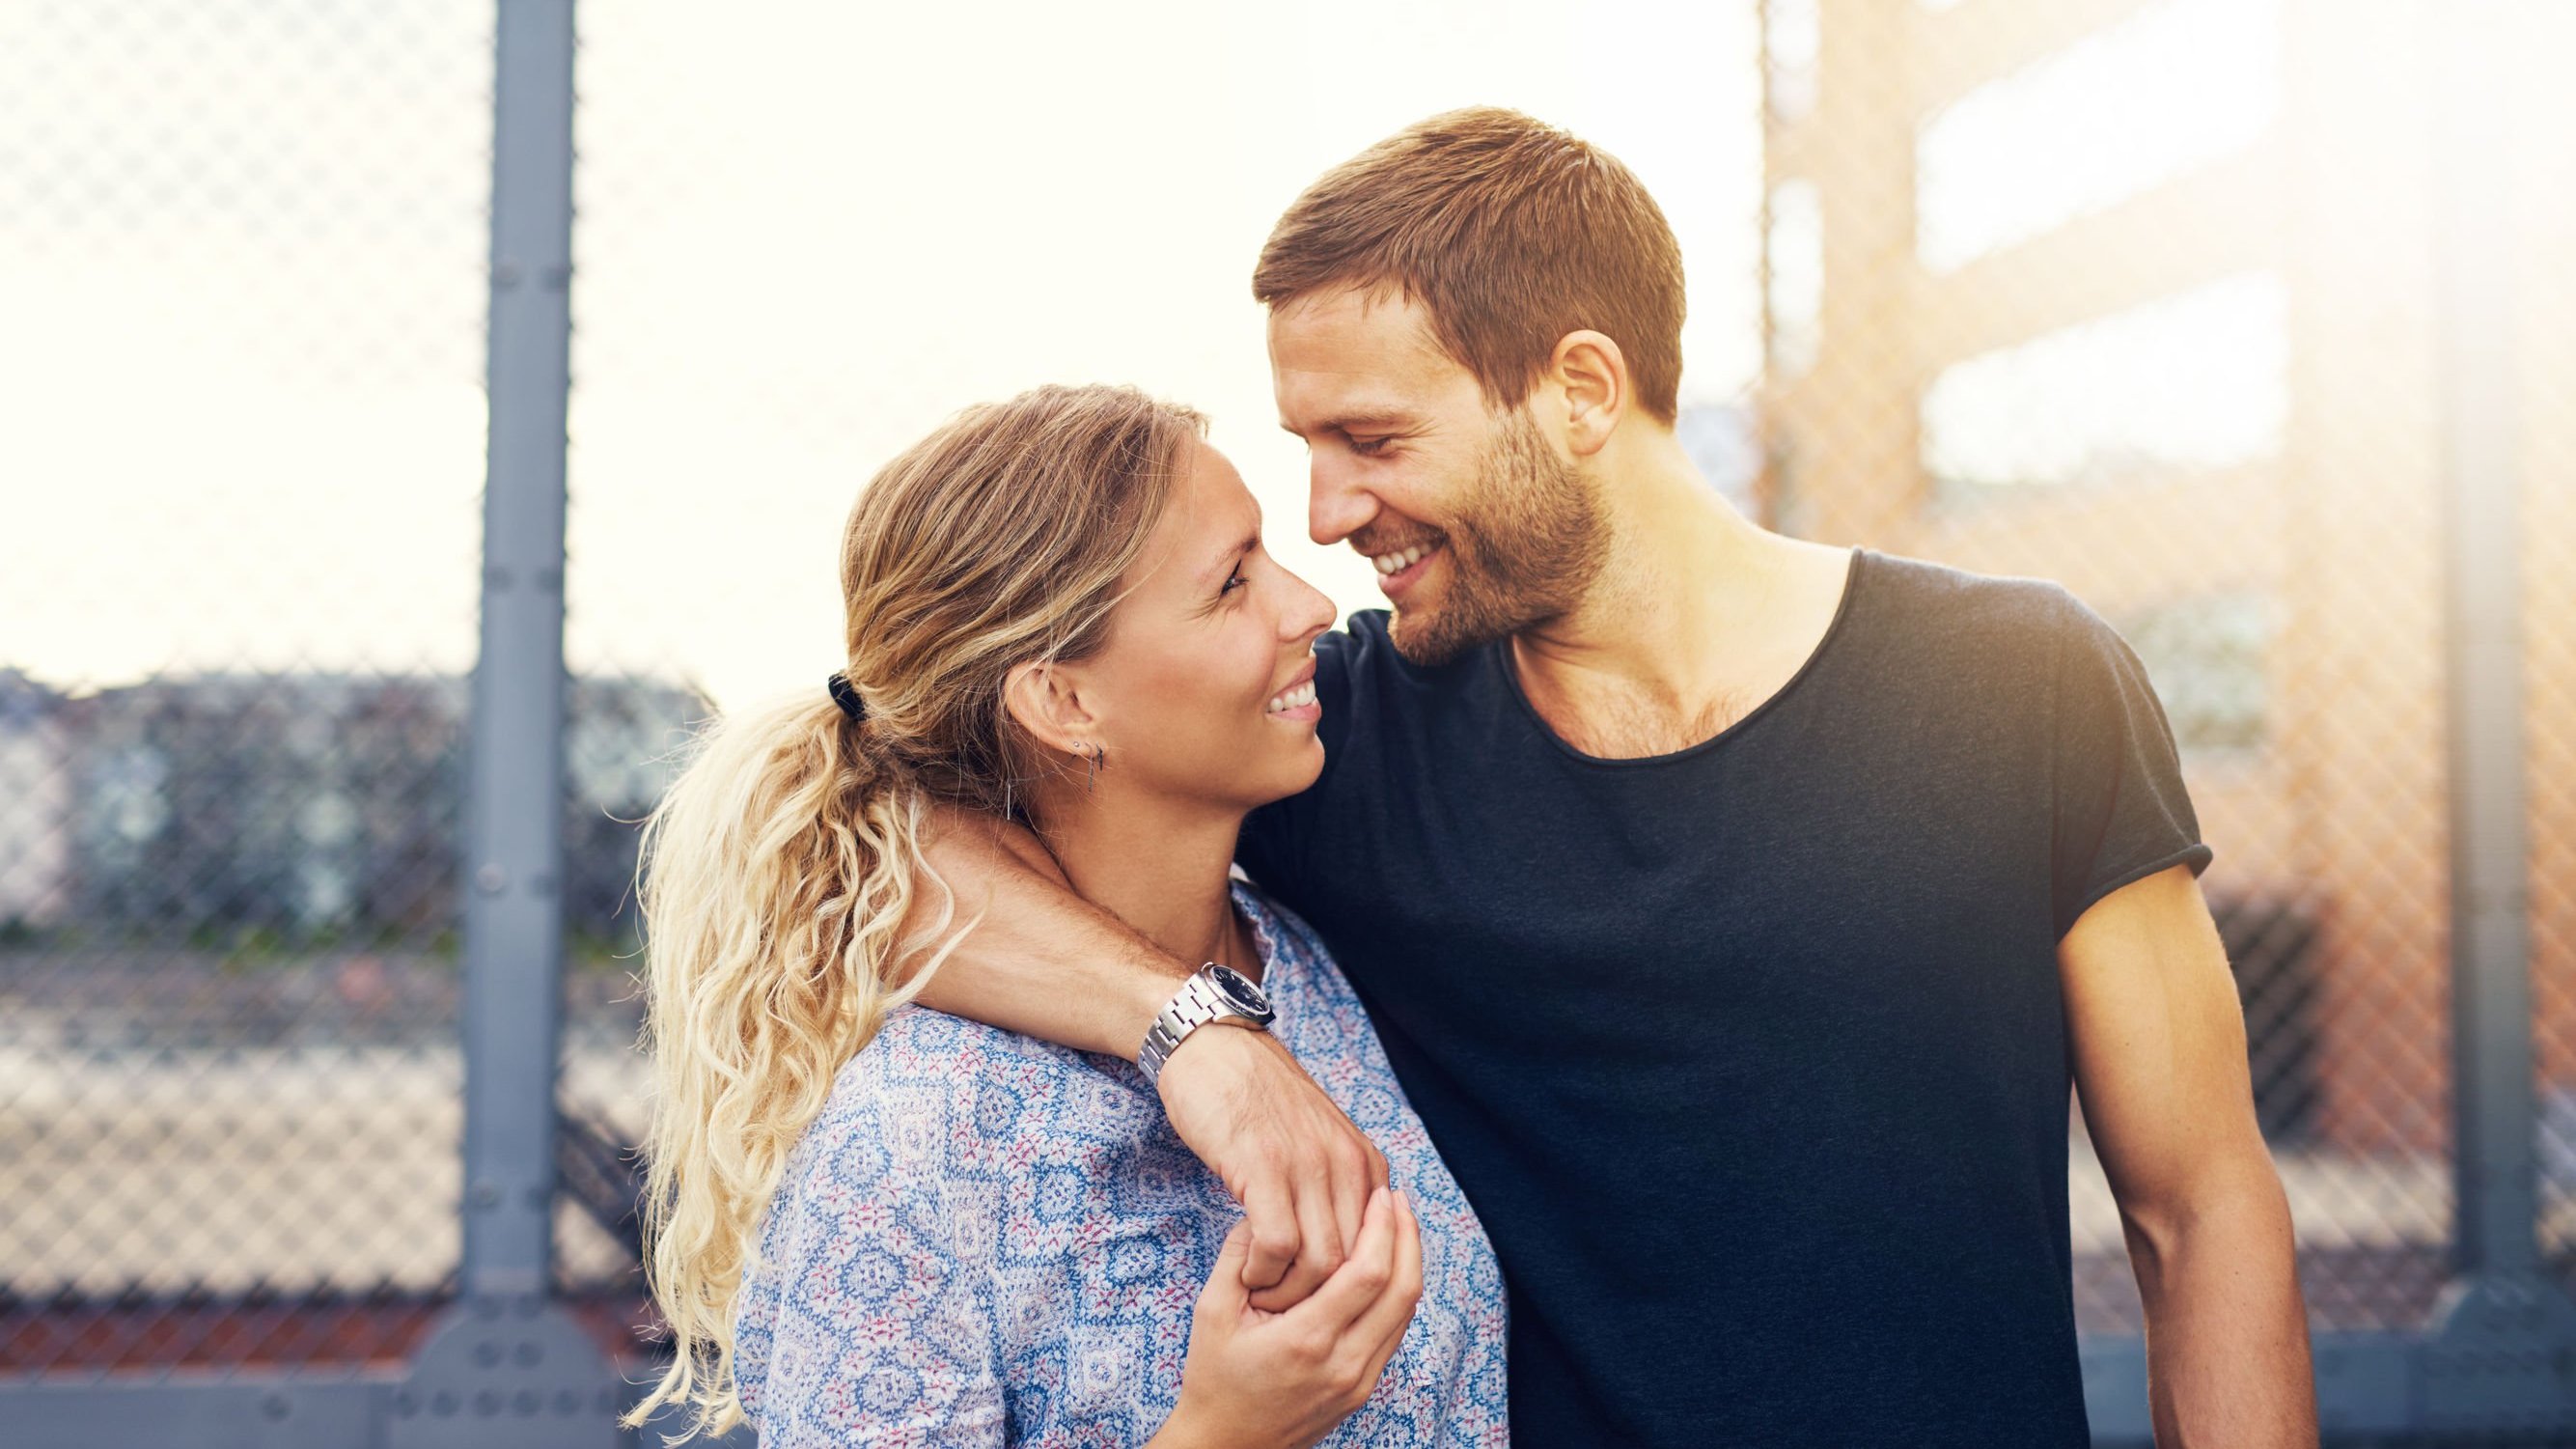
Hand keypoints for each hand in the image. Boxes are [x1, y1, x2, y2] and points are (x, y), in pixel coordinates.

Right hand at [1154, 1187, 1424, 1448]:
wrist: (1226, 1446)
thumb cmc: (1214, 1379)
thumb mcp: (1211, 1313)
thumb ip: (1237, 1256)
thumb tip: (1262, 1208)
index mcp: (1306, 1340)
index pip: (1368, 1274)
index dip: (1383, 1228)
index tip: (1379, 1195)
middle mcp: (1343, 1364)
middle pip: (1402, 1290)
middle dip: (1407, 1237)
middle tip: (1396, 1198)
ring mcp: (1358, 1381)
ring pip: (1405, 1312)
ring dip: (1409, 1262)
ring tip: (1397, 1224)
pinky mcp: (1362, 1389)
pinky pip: (1394, 1332)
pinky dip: (1397, 1292)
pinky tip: (1384, 1265)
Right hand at [1156, 1023, 1390, 1311]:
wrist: (1215, 1047)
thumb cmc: (1256, 1102)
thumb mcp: (1316, 1139)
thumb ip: (1338, 1185)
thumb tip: (1346, 1248)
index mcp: (1365, 1162)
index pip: (1380, 1251)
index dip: (1347, 1288)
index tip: (1316, 1300)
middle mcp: (1348, 1164)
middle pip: (1355, 1265)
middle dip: (1320, 1301)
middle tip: (1286, 1309)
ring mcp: (1309, 1164)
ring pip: (1321, 1262)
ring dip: (1288, 1293)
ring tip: (1262, 1293)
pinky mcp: (1265, 1166)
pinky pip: (1278, 1244)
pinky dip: (1262, 1271)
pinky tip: (1245, 1269)